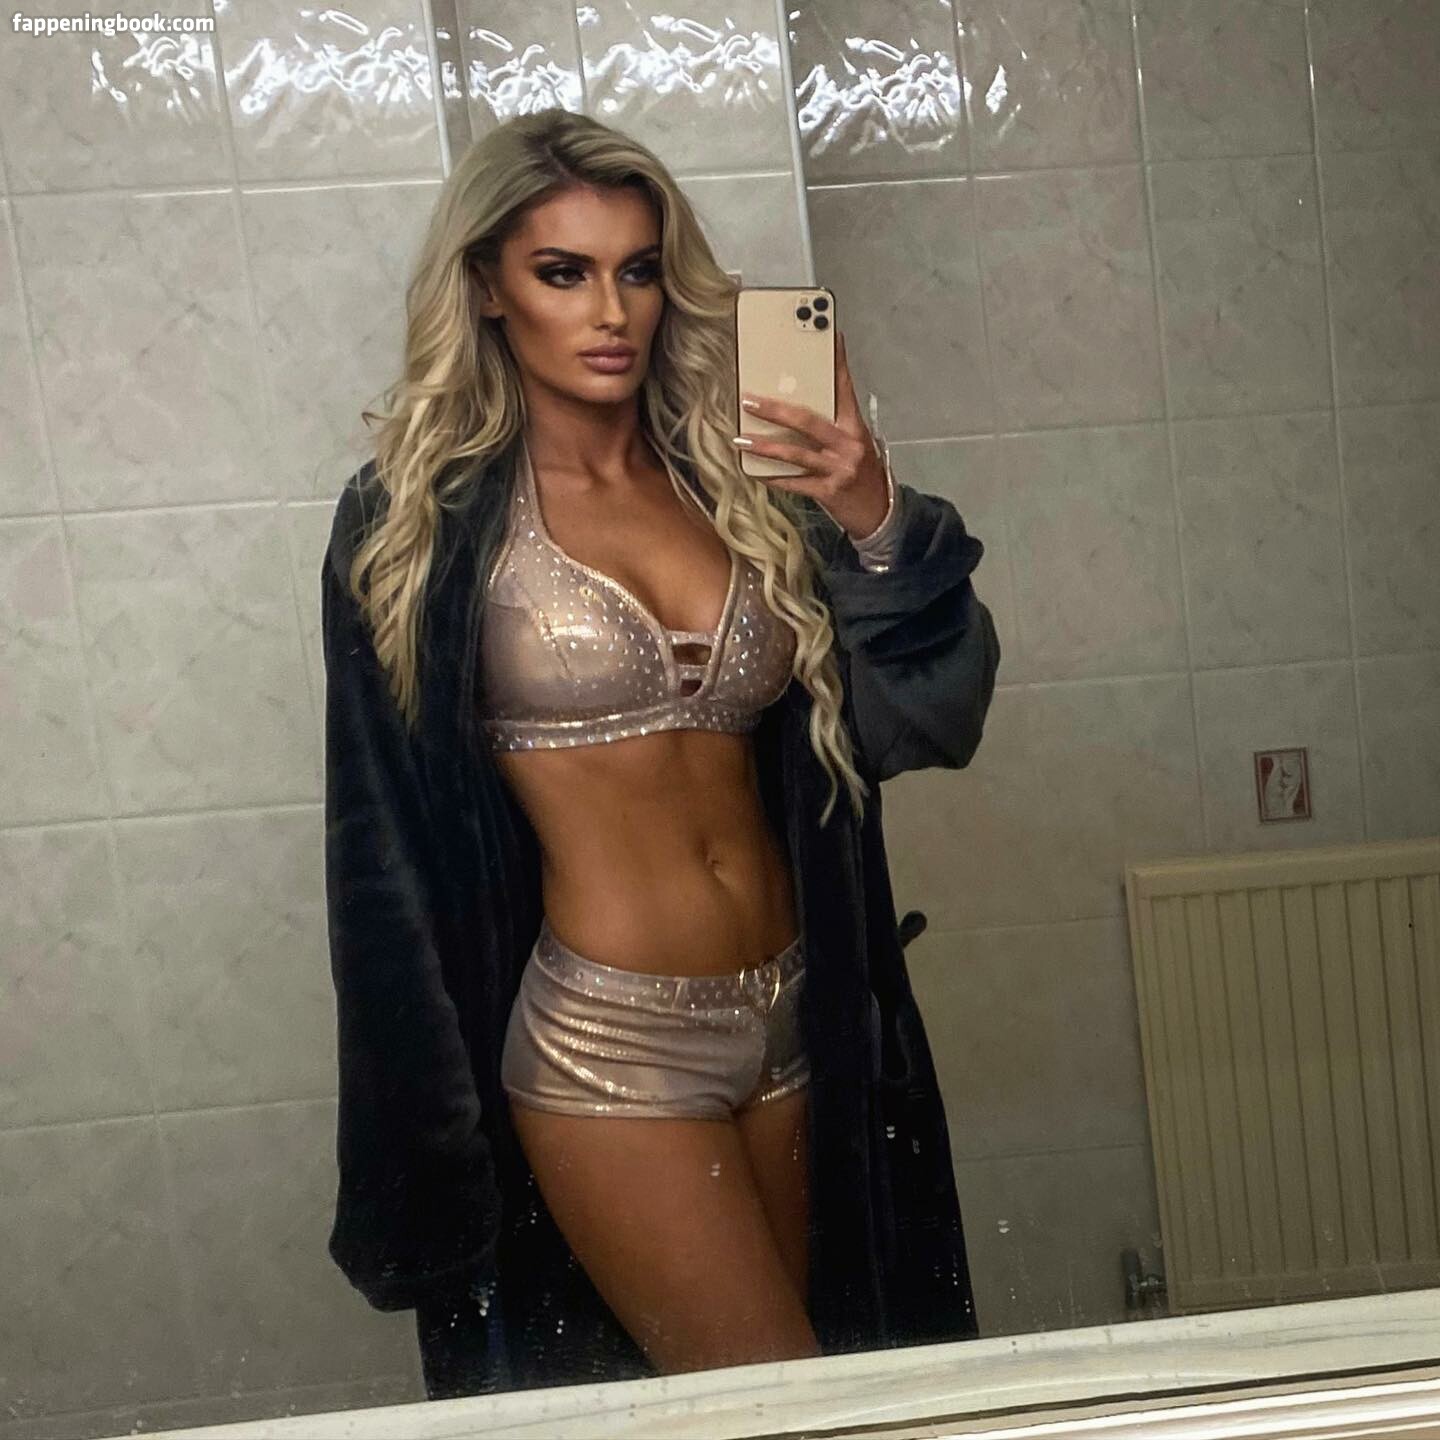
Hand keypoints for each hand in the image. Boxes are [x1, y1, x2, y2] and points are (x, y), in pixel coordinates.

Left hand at [731, 330, 889, 540]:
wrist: (879, 513)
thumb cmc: (862, 473)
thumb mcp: (854, 443)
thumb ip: (831, 425)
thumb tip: (793, 408)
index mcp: (855, 427)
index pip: (844, 388)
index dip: (837, 362)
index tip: (829, 335)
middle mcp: (849, 445)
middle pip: (808, 420)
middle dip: (775, 410)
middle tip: (748, 400)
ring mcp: (839, 469)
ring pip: (796, 453)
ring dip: (765, 446)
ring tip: (741, 440)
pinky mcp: (829, 492)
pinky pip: (795, 483)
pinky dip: (774, 477)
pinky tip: (754, 472)